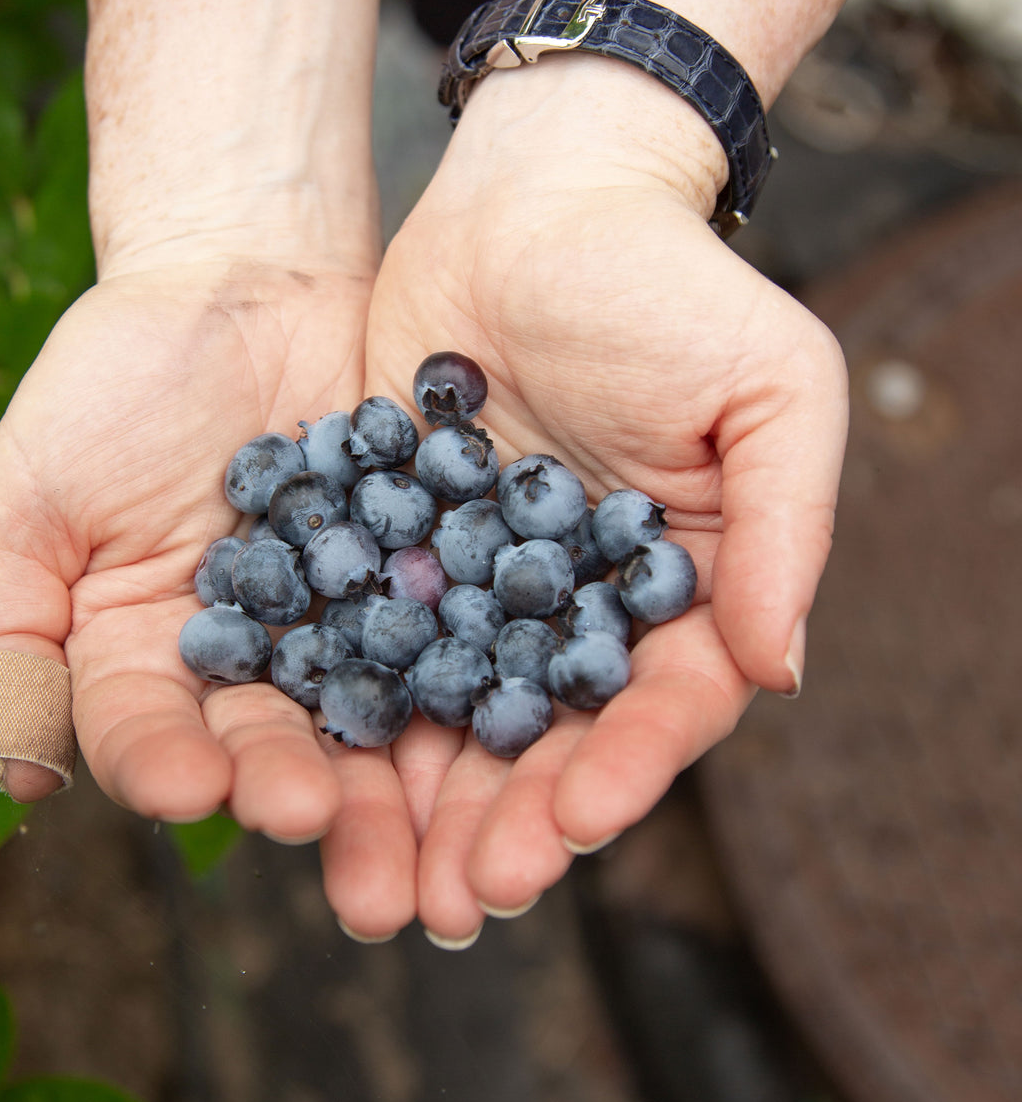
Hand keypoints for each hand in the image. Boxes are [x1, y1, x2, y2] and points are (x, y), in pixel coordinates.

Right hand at [0, 262, 419, 937]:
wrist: (240, 277)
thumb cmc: (114, 378)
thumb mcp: (29, 498)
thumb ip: (11, 631)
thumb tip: (22, 777)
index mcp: (144, 651)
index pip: (145, 732)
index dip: (162, 763)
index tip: (189, 785)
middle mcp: (247, 654)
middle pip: (262, 741)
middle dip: (285, 783)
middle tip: (313, 815)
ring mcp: (336, 618)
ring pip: (357, 708)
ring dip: (381, 766)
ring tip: (408, 810)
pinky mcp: (413, 574)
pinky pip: (440, 627)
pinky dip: (461, 668)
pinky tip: (487, 710)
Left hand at [364, 63, 847, 943]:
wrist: (533, 202)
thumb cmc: (664, 282)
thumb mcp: (768, 388)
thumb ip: (787, 528)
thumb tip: (780, 671)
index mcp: (675, 588)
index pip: (659, 703)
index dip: (625, 767)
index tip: (576, 821)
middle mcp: (572, 604)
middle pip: (546, 735)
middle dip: (508, 818)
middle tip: (465, 899)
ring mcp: (477, 583)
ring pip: (451, 711)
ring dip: (420, 799)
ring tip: (385, 884)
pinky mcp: (394, 547)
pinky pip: (369, 637)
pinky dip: (347, 703)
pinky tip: (313, 763)